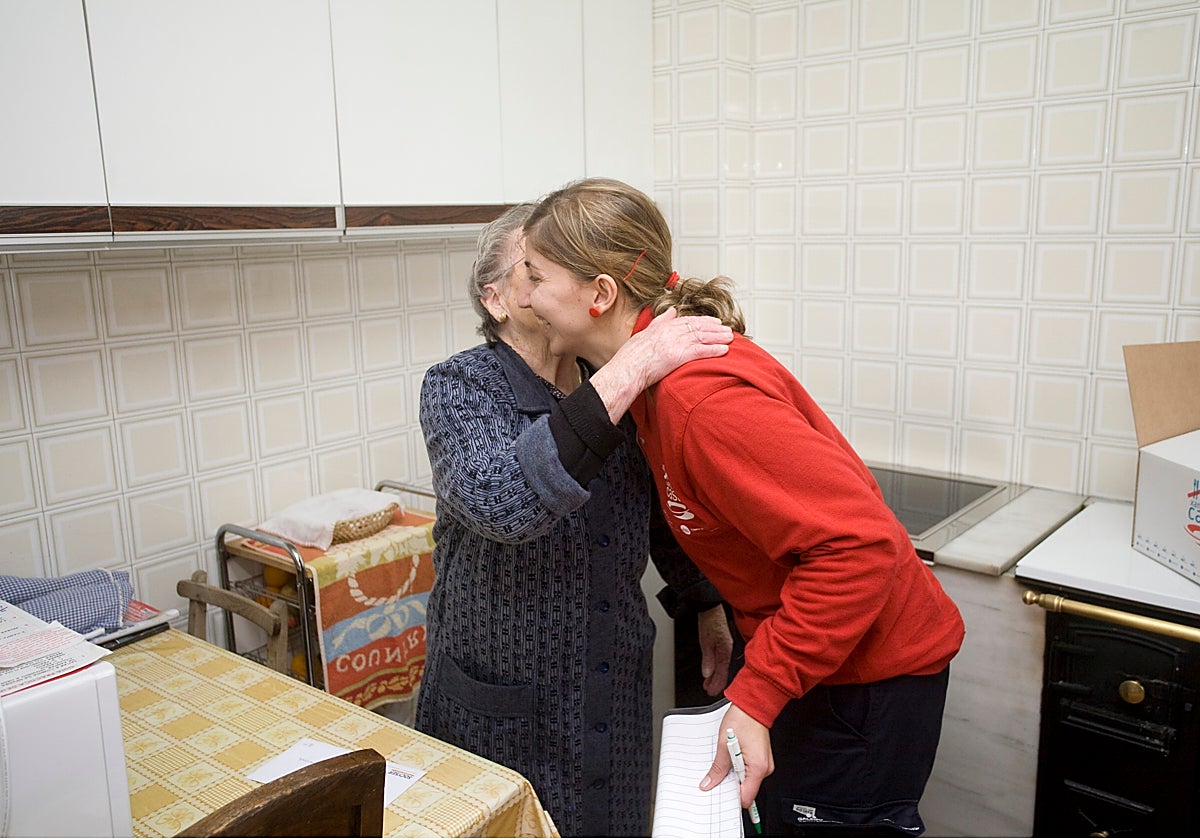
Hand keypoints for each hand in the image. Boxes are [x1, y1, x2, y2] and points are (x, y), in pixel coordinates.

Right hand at [590, 307, 732, 421]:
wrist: (627, 369)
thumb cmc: (631, 357)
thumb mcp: (645, 333)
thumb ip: (660, 321)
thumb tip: (671, 311)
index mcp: (663, 326)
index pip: (688, 320)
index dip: (704, 320)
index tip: (714, 321)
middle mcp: (671, 331)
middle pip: (698, 326)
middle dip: (715, 327)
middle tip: (727, 329)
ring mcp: (675, 342)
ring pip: (702, 336)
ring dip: (718, 337)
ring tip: (731, 338)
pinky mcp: (678, 355)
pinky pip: (701, 351)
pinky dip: (714, 349)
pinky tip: (724, 350)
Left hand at [696, 604, 732, 695]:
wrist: (711, 607)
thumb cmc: (709, 621)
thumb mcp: (705, 641)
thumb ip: (708, 659)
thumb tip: (708, 674)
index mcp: (726, 651)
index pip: (723, 673)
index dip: (717, 685)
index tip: (711, 692)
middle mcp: (729, 651)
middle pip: (725, 673)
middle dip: (717, 683)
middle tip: (709, 691)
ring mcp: (728, 648)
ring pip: (724, 668)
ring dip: (716, 677)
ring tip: (708, 684)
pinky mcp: (725, 645)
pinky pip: (723, 661)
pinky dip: (717, 669)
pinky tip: (712, 672)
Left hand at [699, 703, 772, 809]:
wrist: (752, 705)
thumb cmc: (742, 720)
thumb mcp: (724, 745)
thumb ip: (718, 768)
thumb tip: (709, 783)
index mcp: (758, 768)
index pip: (746, 797)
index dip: (731, 798)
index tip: (720, 793)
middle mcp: (765, 768)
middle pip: (746, 790)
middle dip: (731, 785)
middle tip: (719, 774)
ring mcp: (764, 764)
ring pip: (747, 780)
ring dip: (734, 774)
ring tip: (727, 760)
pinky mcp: (761, 759)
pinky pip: (749, 771)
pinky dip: (739, 768)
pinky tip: (732, 757)